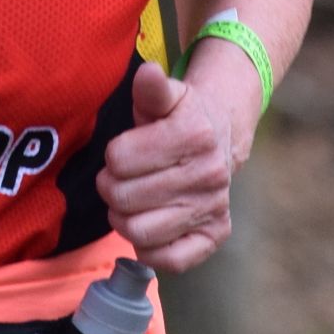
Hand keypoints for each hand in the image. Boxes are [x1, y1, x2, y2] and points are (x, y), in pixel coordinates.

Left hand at [96, 59, 239, 274]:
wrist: (222, 136)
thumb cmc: (179, 117)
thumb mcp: (165, 96)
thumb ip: (151, 88)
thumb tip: (147, 73)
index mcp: (194, 135)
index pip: (118, 160)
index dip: (112, 157)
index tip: (122, 153)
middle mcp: (208, 174)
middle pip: (122, 197)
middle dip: (111, 187)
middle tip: (119, 180)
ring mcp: (213, 207)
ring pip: (138, 231)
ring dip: (123, 218)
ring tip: (130, 202)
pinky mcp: (215, 235)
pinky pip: (167, 260)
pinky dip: (148, 247)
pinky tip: (150, 223)